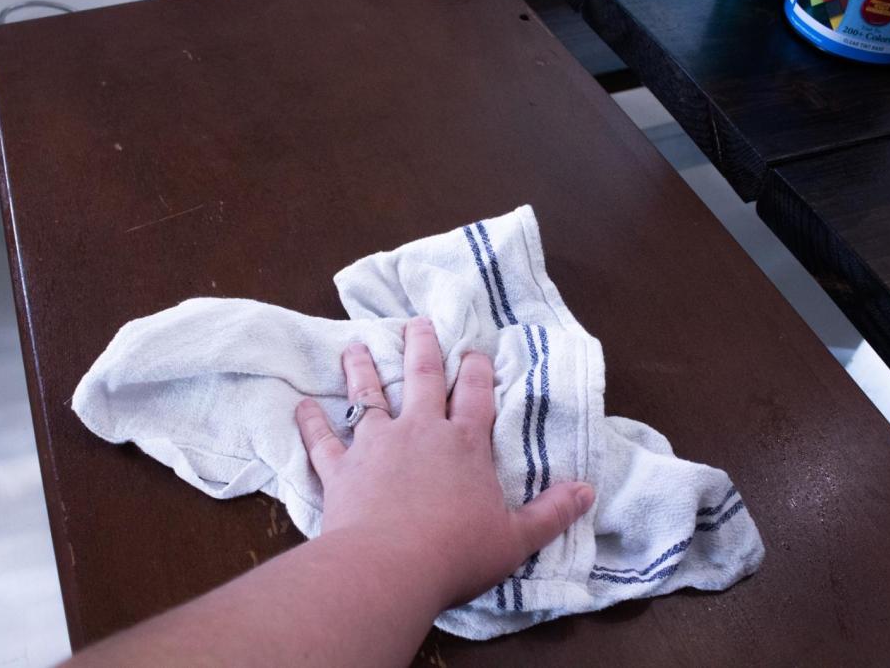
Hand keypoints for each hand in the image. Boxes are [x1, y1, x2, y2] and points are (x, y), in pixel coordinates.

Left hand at [295, 316, 593, 609]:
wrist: (390, 566)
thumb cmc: (457, 552)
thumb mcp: (516, 538)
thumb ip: (552, 512)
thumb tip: (588, 490)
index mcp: (464, 444)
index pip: (476, 396)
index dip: (478, 371)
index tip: (474, 350)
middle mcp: (420, 432)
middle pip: (423, 379)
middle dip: (422, 348)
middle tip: (416, 323)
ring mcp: (376, 445)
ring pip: (369, 396)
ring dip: (362, 369)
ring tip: (354, 347)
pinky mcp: (340, 468)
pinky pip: (322, 440)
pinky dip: (311, 422)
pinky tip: (301, 405)